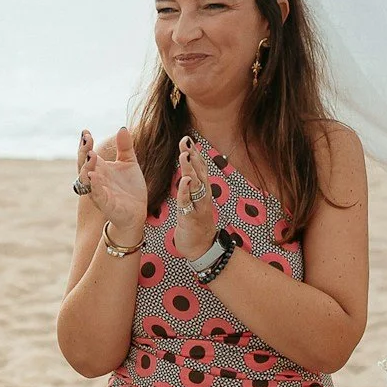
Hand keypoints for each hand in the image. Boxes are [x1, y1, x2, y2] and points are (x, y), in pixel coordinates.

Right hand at [79, 126, 146, 236]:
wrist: (137, 211)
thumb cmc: (129, 188)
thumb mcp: (129, 163)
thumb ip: (125, 147)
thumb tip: (122, 128)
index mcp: (99, 169)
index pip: (86, 154)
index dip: (85, 144)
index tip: (86, 131)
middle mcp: (95, 180)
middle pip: (83, 165)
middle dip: (83, 152)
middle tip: (87, 139)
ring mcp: (98, 192)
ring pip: (86, 181)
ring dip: (86, 168)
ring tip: (91, 155)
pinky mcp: (105, 204)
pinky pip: (97, 195)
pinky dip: (94, 186)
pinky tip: (94, 176)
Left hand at [170, 135, 223, 260]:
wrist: (202, 248)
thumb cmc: (195, 223)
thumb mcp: (194, 201)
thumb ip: (191, 186)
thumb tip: (187, 170)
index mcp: (202, 191)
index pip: (199, 168)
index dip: (194, 153)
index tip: (187, 138)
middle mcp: (203, 196)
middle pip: (199, 172)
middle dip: (193, 155)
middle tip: (186, 140)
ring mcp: (199, 207)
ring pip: (195, 185)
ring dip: (190, 169)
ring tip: (184, 155)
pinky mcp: (192, 218)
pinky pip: (188, 203)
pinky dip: (186, 191)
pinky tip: (184, 181)